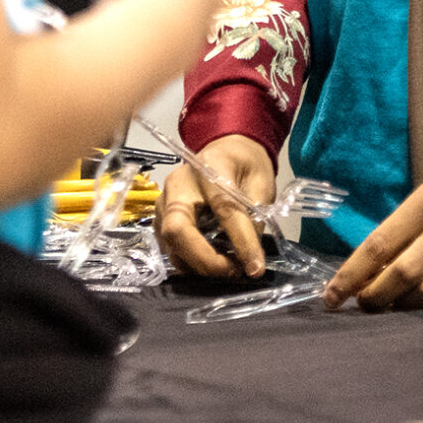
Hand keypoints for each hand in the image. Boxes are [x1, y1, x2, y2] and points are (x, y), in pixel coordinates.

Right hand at [155, 134, 274, 277]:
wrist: (227, 150)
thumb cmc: (244, 165)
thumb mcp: (261, 185)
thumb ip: (255, 218)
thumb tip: (251, 258)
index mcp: (208, 167)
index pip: (222, 207)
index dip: (240, 240)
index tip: (255, 267)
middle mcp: (177, 184)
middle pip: (177, 229)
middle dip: (204, 259)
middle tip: (232, 271)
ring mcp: (164, 201)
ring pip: (170, 243)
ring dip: (198, 264)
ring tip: (228, 268)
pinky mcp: (161, 217)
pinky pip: (169, 246)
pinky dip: (190, 261)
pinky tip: (212, 262)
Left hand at [323, 180, 422, 311]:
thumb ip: (402, 229)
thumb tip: (367, 271)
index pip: (377, 244)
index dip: (350, 274)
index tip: (331, 296)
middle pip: (400, 273)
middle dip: (374, 295)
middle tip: (363, 302)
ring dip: (401, 303)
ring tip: (394, 301)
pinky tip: (420, 299)